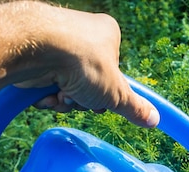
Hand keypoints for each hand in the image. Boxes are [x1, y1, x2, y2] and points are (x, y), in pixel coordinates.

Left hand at [15, 10, 158, 127]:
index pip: (113, 72)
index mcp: (106, 34)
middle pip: (87, 83)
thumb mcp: (115, 92)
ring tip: (60, 94)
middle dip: (82, 99)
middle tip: (79, 99)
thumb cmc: (80, 60)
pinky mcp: (34, 53)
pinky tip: (43, 92)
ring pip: (65, 85)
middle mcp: (81, 34)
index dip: (107, 93)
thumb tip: (153, 120)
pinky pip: (44, 82)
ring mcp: (56, 43)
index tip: (102, 102)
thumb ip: (133, 107)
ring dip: (63, 99)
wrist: (34, 47)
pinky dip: (44, 94)